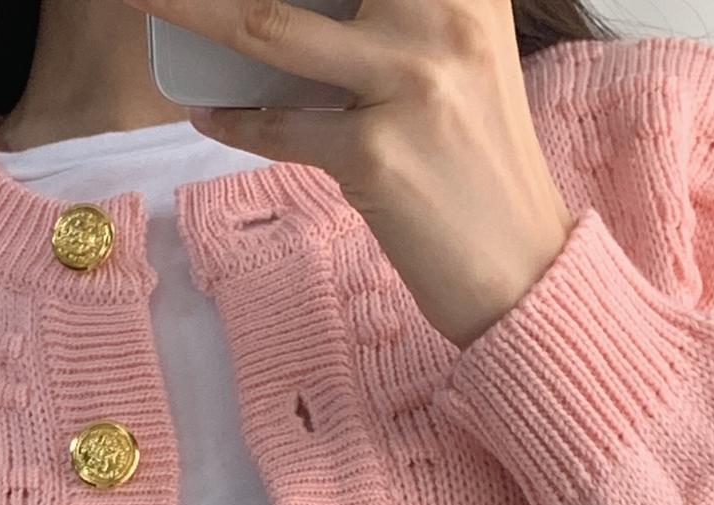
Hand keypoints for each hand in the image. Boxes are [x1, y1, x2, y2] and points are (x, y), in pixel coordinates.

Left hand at [121, 0, 580, 345]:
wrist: (521, 269)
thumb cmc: (480, 165)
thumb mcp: (461, 58)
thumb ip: (400, 12)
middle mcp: (445, 16)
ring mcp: (409, 85)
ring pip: (269, 29)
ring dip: (191, 11)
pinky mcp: (376, 156)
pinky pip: (278, 128)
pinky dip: (235, 122)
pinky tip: (210, 113)